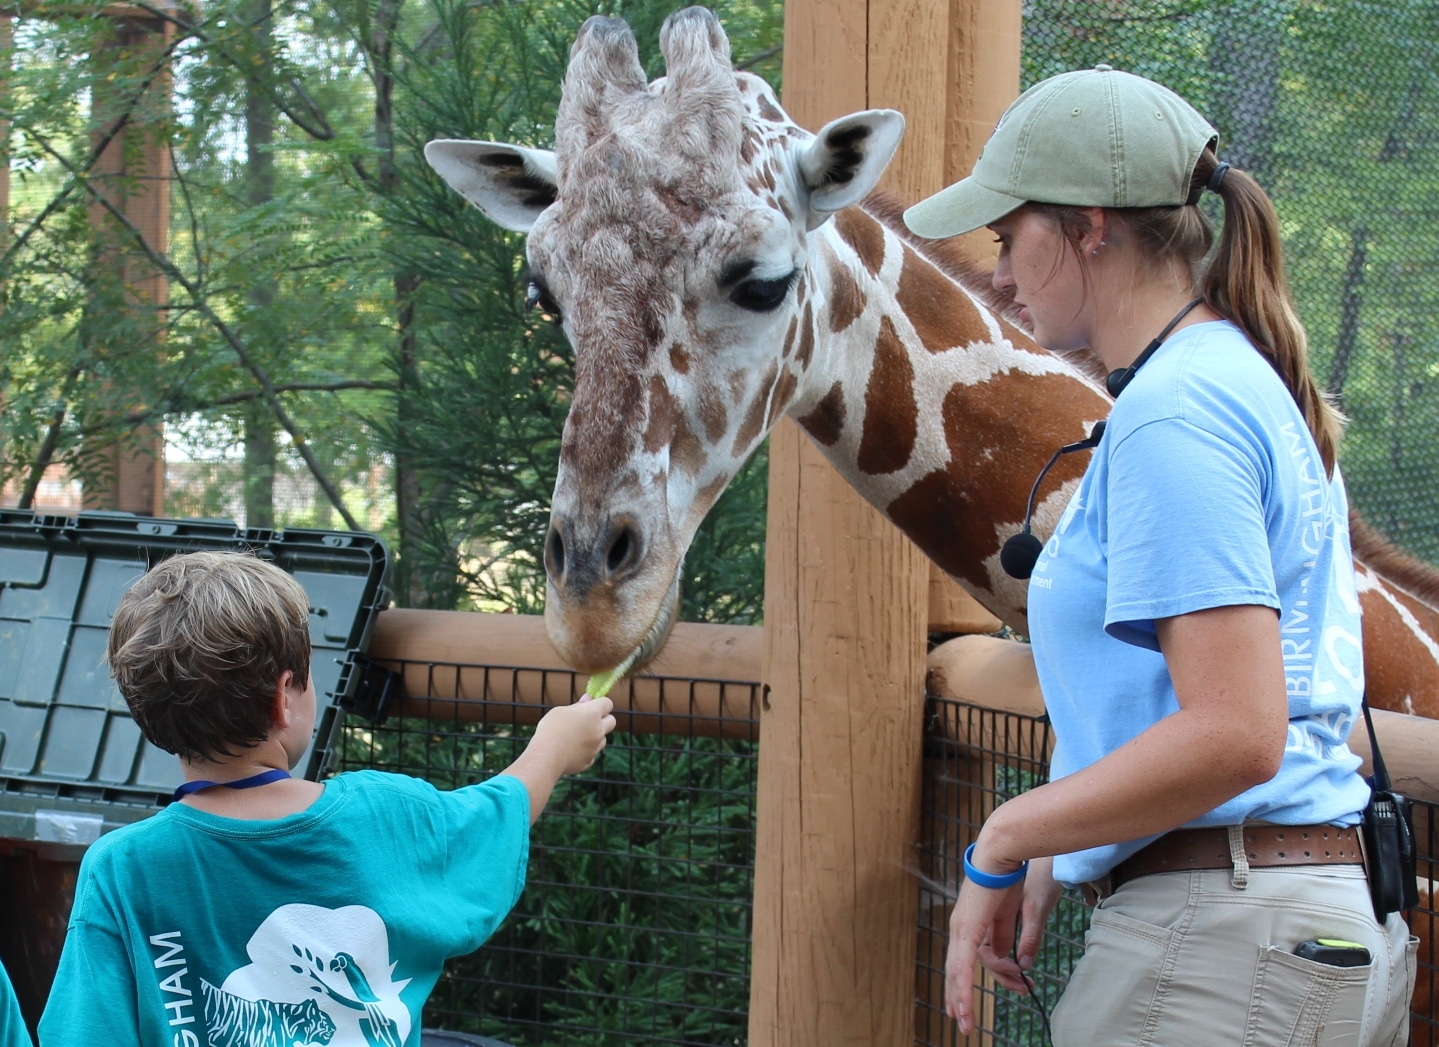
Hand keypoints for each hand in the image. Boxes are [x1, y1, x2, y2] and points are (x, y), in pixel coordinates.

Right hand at [533, 696, 616, 774]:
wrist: (546, 756)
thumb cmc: (550, 729)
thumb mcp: (560, 711)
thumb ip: (577, 706)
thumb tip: (588, 699)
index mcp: (592, 713)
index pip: (607, 703)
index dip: (600, 703)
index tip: (591, 705)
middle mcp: (598, 730)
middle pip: (612, 721)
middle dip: (603, 719)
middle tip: (588, 721)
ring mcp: (595, 747)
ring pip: (603, 739)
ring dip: (595, 736)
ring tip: (576, 737)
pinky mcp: (589, 760)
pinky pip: (592, 753)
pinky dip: (586, 751)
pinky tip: (571, 750)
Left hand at [946, 853, 1060, 1033]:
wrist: (1006, 853)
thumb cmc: (1014, 876)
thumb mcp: (1015, 914)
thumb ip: (1011, 936)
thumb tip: (1014, 959)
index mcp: (971, 922)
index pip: (968, 959)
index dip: (976, 980)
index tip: (990, 996)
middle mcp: (961, 926)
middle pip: (956, 969)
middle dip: (959, 998)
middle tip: (962, 1024)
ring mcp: (961, 927)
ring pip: (956, 971)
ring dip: (961, 998)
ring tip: (965, 1022)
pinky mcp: (967, 928)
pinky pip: (963, 963)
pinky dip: (962, 985)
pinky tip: (962, 1003)